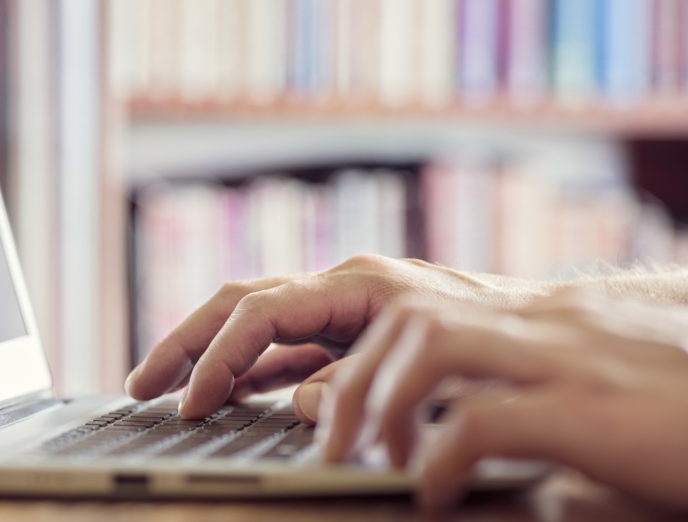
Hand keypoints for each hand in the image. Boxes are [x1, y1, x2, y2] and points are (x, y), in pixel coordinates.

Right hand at [124, 254, 545, 419]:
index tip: (191, 402)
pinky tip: (224, 395)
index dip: (219, 358)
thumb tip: (300, 401)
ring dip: (208, 355)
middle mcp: (344, 289)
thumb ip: (363, 382)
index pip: (263, 312)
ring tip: (162, 389)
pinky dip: (248, 370)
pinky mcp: (352, 336)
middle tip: (140, 385)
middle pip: (241, 304)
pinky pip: (284, 349)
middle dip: (186, 343)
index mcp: (359, 285)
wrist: (547, 333)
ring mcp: (345, 310)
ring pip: (256, 323)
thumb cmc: (502, 342)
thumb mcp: (433, 367)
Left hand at [320, 289, 687, 511]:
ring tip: (379, 460)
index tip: (347, 412)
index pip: (426, 311)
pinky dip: (442, 457)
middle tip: (339, 443)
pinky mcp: (594, 408)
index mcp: (544, 322)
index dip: (370, 358)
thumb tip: (474, 444)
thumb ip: (536, 402)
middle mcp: (547, 326)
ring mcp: (569, 358)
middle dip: (356, 380)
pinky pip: (486, 418)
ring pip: (431, 343)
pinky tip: (438, 492)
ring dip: (385, 403)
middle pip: (410, 318)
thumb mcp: (604, 394)